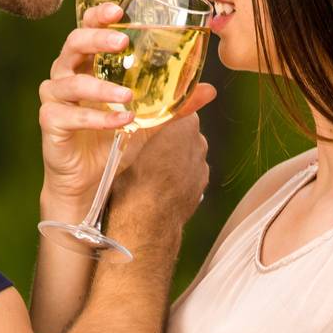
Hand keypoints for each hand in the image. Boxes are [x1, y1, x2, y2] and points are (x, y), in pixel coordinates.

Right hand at [39, 2, 214, 212]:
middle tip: (122, 40)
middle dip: (97, 38)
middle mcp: (65, 75)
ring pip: (72, 82)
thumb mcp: (147, 121)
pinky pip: (73, 115)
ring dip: (102, 86)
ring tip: (128, 95)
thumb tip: (210, 90)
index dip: (98, 15)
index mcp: (86, 65)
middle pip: (73, 44)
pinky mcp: (50, 121)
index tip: (119, 9)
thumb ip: (173, 105)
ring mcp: (54, 98)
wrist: (88, 181)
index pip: (87, 29)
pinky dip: (98, 118)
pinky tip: (121, 122)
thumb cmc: (111, 142)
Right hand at [108, 103, 211, 230]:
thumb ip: (144, 126)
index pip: (179, 108)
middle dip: (172, 136)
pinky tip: (162, 184)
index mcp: (184, 126)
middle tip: (149, 145)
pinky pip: (190, 173)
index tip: (152, 121)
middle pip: (186, 130)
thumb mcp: (130, 146)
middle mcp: (199, 144)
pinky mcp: (201, 186)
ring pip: (189, 153)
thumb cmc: (134, 182)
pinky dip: (180, 175)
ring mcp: (202, 167)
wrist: (147, 223)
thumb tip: (140, 118)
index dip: (164, 114)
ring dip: (176, 157)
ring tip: (153, 169)